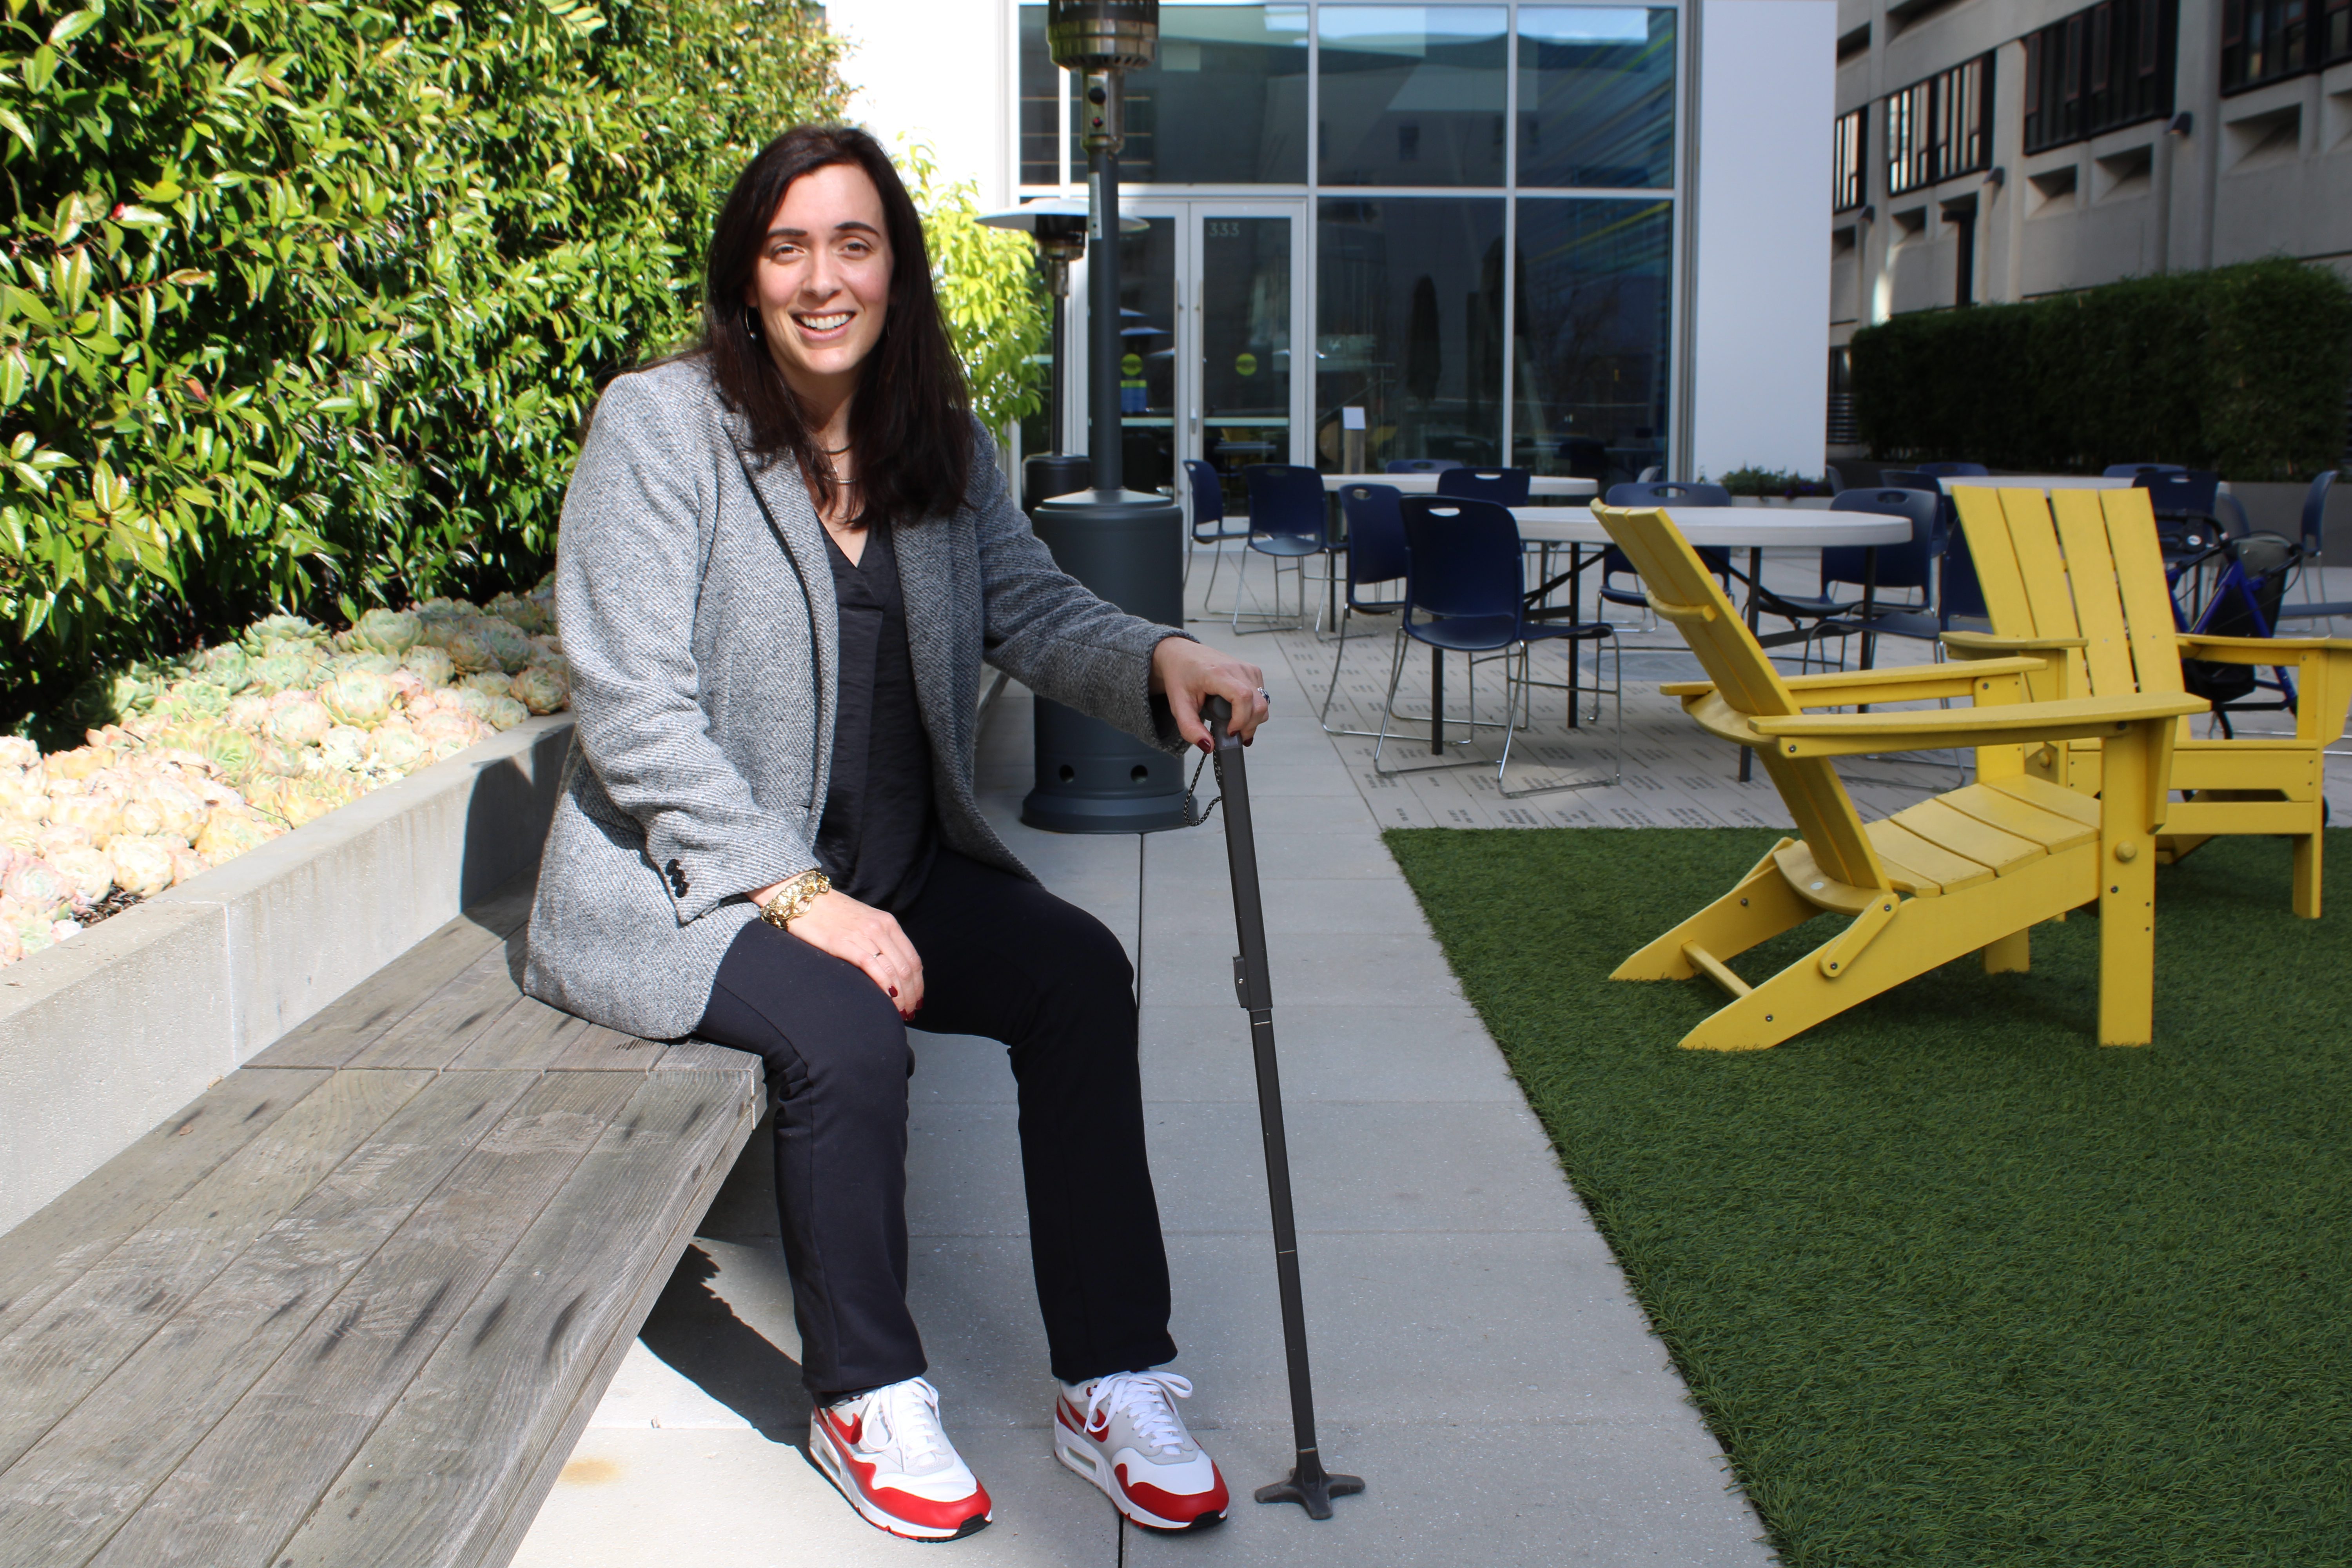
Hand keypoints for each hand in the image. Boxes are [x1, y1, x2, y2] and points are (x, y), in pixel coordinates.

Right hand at [749, 881, 923, 1018]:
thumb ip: (880, 941)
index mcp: (888, 923)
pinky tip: (887, 1000)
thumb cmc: (832, 914)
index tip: (916, 1001)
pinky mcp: (844, 943)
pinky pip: (872, 968)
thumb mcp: (864, 923)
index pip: (913, 959)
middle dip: (911, 995)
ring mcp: (864, 935)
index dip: (918, 984)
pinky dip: (884, 987)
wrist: (803, 898)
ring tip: (899, 1014)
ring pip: (894, 971)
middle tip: (909, 1014)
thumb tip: (892, 970)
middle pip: (907, 968)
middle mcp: (881, 928)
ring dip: (900, 997)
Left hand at [1151, 637, 1269, 752]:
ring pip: (1264, 702)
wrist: (1182, 654)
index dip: (1241, 720)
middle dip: (1249, 726)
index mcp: (1217, 673)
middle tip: (1232, 734)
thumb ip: (1190, 728)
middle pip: (1259, 704)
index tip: (1230, 731)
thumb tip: (1208, 747)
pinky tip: (1237, 710)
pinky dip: (1253, 709)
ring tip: (1233, 722)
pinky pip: (1262, 696)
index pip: (1242, 697)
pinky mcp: (1253, 671)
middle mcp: (1237, 668)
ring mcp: (1247, 668)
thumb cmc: (1180, 676)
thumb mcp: (1178, 705)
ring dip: (1252, 719)